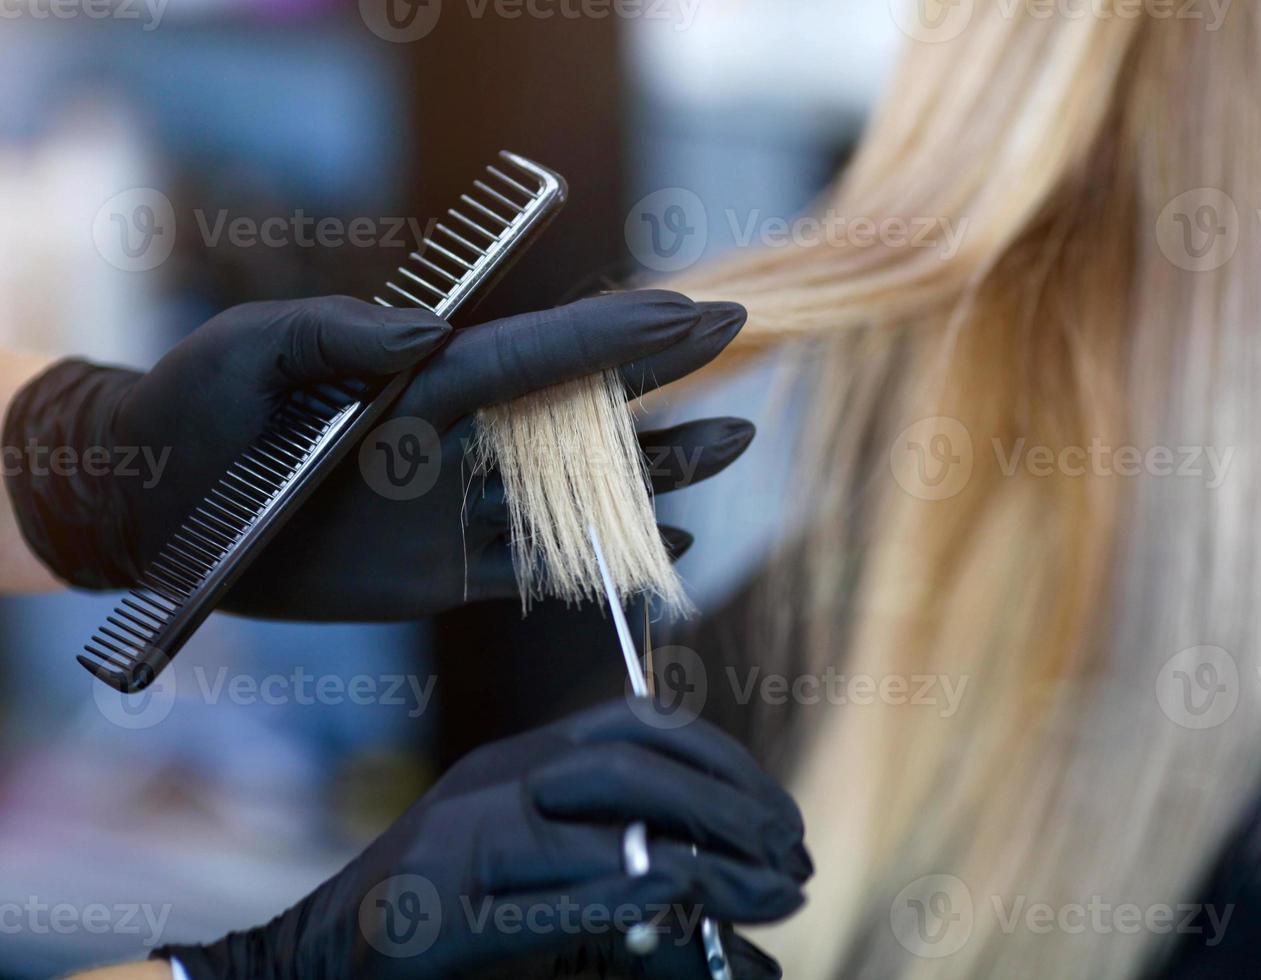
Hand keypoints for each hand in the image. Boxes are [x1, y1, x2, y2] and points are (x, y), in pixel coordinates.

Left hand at [3, 291, 749, 617]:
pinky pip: (540, 570)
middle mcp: (456, 438)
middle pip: (583, 407)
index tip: (693, 310)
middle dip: (662, 375)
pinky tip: (673, 546)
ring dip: (660, 469)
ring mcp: (456, 506)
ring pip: (582, 491)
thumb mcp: (250, 353)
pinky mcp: (444, 573)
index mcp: (423, 381)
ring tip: (735, 441)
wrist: (158, 510)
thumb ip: (332, 333)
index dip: (618, 335)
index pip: (539, 354)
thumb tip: (424, 334)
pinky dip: (606, 562)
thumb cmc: (195, 411)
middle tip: (737, 340)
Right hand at [153, 700, 809, 978]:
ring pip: (601, 807)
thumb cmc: (434, 925)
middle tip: (792, 857)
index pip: (634, 726)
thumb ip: (599, 851)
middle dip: (731, 801)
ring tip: (766, 886)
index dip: (720, 762)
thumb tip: (710, 863)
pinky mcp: (440, 910)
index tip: (777, 814)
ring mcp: (461, 839)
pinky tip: (685, 906)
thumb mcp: (524, 869)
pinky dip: (629, 893)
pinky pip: (553, 890)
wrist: (313, 966)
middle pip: (632, 758)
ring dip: (704, 845)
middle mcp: (491, 782)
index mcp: (512, 761)